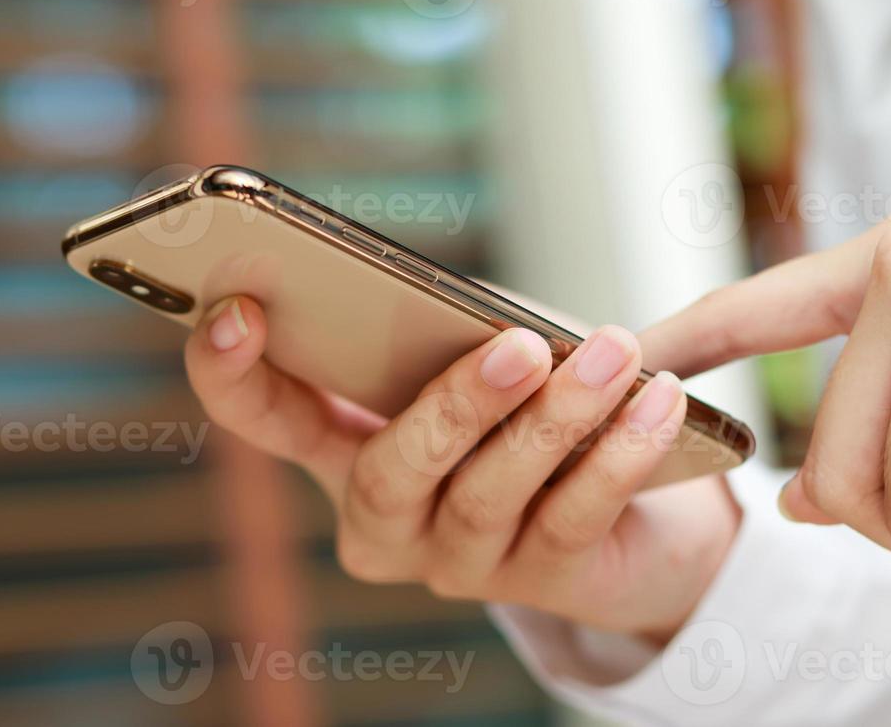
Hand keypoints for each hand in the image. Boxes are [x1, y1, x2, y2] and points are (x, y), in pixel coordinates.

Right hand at [184, 299, 742, 642]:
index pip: (268, 416)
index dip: (234, 373)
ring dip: (557, 417)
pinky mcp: (541, 582)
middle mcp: (386, 517)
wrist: (635, 504)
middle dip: (455, 406)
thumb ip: (476, 325)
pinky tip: (657, 401)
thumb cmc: (535, 401)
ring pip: (489, 493)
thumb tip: (502, 310)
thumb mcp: (493, 347)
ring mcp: (458, 561)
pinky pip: (574, 515)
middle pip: (392, 472)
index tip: (236, 308)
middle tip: (518, 344)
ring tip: (612, 354)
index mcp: (347, 446)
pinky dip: (619, 453)